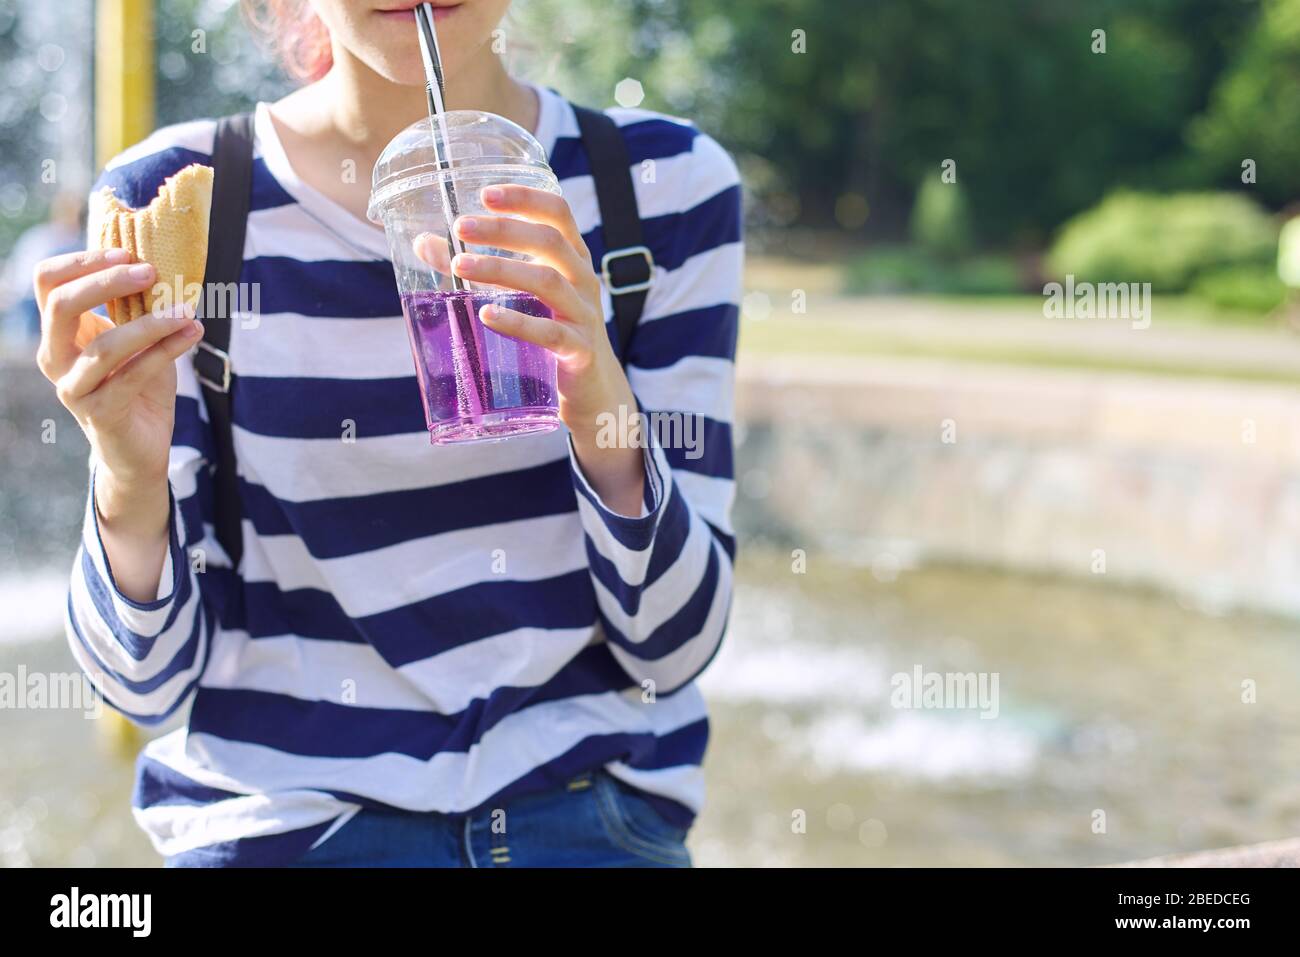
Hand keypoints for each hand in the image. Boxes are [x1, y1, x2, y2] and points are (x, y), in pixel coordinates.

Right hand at [35, 248, 203, 598]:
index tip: (128, 254)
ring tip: (187, 310)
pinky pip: (134, 375)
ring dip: (151, 323)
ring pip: (105, 346)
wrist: (140, 448)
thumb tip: (162, 259)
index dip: (83, 261)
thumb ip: (138, 306)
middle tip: (151, 272)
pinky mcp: (100, 413)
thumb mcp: (137, 338)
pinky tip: (193, 332)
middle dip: (106, 282)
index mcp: (59, 332)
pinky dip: (168, 350)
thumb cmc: (138, 384)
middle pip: (62, 305)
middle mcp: (55, 357)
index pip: (48, 282)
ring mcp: (73, 388)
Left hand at [414, 185, 646, 514]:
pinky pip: (551, 332)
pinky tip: (487, 316)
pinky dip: (518, 322)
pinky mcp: (580, 351)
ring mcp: (585, 316)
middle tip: (460, 226)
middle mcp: (583, 281)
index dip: (525, 198)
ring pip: (547, 281)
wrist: (592, 393)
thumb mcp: (520, 297)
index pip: (558, 213)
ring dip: (501, 269)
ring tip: (459, 267)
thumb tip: (424, 243)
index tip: (484, 192)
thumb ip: (477, 269)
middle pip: (550, 241)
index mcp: (572, 260)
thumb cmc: (550, 334)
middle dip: (504, 229)